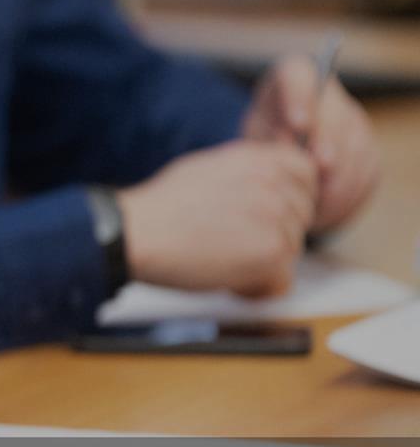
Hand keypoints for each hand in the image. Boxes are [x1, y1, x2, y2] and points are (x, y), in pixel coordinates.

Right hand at [118, 140, 317, 297]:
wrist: (139, 231)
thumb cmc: (161, 207)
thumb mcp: (209, 169)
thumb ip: (246, 173)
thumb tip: (267, 187)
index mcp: (259, 158)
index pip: (307, 175)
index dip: (290, 198)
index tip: (269, 215)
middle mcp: (274, 181)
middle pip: (302, 217)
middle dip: (275, 235)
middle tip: (234, 244)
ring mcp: (278, 216)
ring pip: (292, 251)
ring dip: (262, 263)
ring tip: (221, 260)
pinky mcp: (273, 252)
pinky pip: (282, 281)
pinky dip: (255, 288)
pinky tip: (225, 278)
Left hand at [242, 55, 380, 230]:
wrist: (272, 162)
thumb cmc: (255, 145)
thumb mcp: (250, 140)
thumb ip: (266, 142)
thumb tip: (290, 151)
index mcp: (291, 78)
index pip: (298, 76)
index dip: (301, 98)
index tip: (297, 124)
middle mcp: (328, 96)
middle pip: (336, 115)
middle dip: (329, 143)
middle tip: (318, 170)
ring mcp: (353, 123)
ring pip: (356, 147)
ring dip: (339, 177)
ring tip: (315, 202)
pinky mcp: (366, 153)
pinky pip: (366, 173)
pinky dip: (348, 196)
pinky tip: (328, 214)